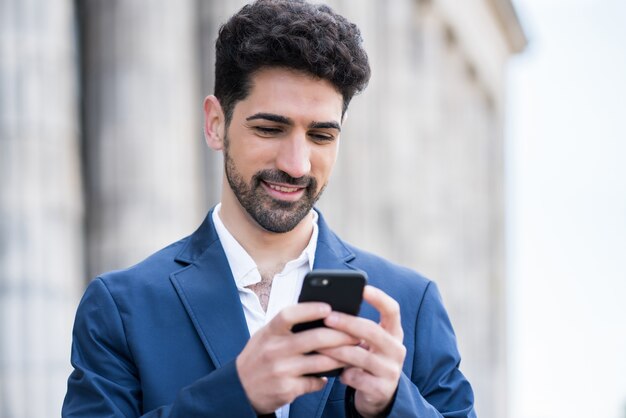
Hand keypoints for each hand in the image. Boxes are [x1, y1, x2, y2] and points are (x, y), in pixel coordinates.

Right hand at [236, 302, 358, 413]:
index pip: (289, 315)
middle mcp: (274, 350)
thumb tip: (318, 315)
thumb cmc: (257, 358)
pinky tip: (332, 373)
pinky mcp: (287, 389)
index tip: (328, 307)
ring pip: (321, 362)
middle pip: (314, 339)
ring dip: (341, 358)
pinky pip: (315, 382)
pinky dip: (326, 378)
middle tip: (356, 333)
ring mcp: (281, 371)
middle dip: (340, 335)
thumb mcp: (264, 336)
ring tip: (353, 353)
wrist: (239, 389)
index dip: (310, 309)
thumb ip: (286, 327)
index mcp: (269, 333)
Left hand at [320, 286, 405, 417]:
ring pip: (360, 356)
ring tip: (319, 346)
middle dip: (348, 323)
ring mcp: (391, 370)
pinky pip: (357, 378)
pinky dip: (344, 374)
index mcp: (394, 333)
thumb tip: (328, 311)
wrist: (379, 395)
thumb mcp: (368, 343)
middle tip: (328, 318)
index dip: (379, 298)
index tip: (363, 288)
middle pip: (372, 331)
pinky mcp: (382, 389)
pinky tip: (337, 373)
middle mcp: (396, 349)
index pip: (392, 310)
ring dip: (336, 350)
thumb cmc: (367, 360)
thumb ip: (356, 329)